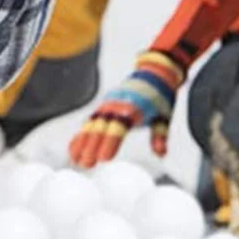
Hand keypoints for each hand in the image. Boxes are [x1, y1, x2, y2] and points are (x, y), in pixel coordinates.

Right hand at [68, 50, 190, 168]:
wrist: (153, 74)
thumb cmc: (159, 96)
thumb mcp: (164, 116)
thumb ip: (160, 135)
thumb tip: (161, 153)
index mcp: (133, 108)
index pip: (119, 127)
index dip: (110, 142)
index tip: (104, 158)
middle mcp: (116, 106)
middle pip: (101, 127)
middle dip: (91, 146)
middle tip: (85, 164)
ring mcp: (107, 105)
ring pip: (91, 125)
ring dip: (82, 142)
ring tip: (76, 160)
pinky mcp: (103, 107)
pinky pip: (89, 122)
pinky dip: (81, 135)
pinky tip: (74, 149)